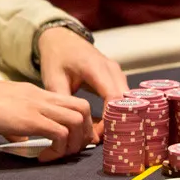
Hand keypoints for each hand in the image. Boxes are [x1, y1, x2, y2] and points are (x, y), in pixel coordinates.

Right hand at [0, 74, 94, 161]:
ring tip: (59, 155)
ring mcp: (38, 107)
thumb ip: (18, 123)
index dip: (81, 123)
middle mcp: (42, 97)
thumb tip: (23, 140)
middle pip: (83, 109)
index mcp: (37, 94)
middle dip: (85, 132)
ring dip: (74, 143)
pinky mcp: (30, 120)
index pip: (72, 103)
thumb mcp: (5, 110)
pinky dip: (58, 150)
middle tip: (72, 150)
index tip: (75, 141)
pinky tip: (43, 157)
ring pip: (78, 120)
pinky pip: (59, 134)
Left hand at [36, 24, 129, 141]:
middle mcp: (111, 68)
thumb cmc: (56, 58)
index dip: (110, 119)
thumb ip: (65, 102)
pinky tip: (103, 122)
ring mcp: (116, 71)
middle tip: (99, 139)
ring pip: (126, 99)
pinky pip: (123, 96)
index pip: (113, 97)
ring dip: (117, 116)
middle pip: (124, 100)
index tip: (98, 135)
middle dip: (115, 121)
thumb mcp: (54, 80)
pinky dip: (116, 110)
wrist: (62, 39)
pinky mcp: (117, 76)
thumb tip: (77, 128)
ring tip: (99, 132)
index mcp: (95, 67)